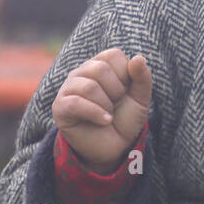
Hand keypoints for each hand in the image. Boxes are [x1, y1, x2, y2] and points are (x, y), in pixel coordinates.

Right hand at [52, 48, 151, 173]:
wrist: (114, 148)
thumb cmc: (124, 119)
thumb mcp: (140, 99)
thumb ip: (142, 78)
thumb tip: (138, 58)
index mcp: (100, 65)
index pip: (113, 55)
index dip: (125, 75)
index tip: (125, 91)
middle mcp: (81, 72)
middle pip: (99, 68)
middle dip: (116, 91)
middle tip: (115, 104)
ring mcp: (68, 88)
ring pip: (88, 86)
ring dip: (106, 105)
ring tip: (108, 114)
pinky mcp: (60, 107)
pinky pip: (75, 103)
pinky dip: (95, 113)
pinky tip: (105, 121)